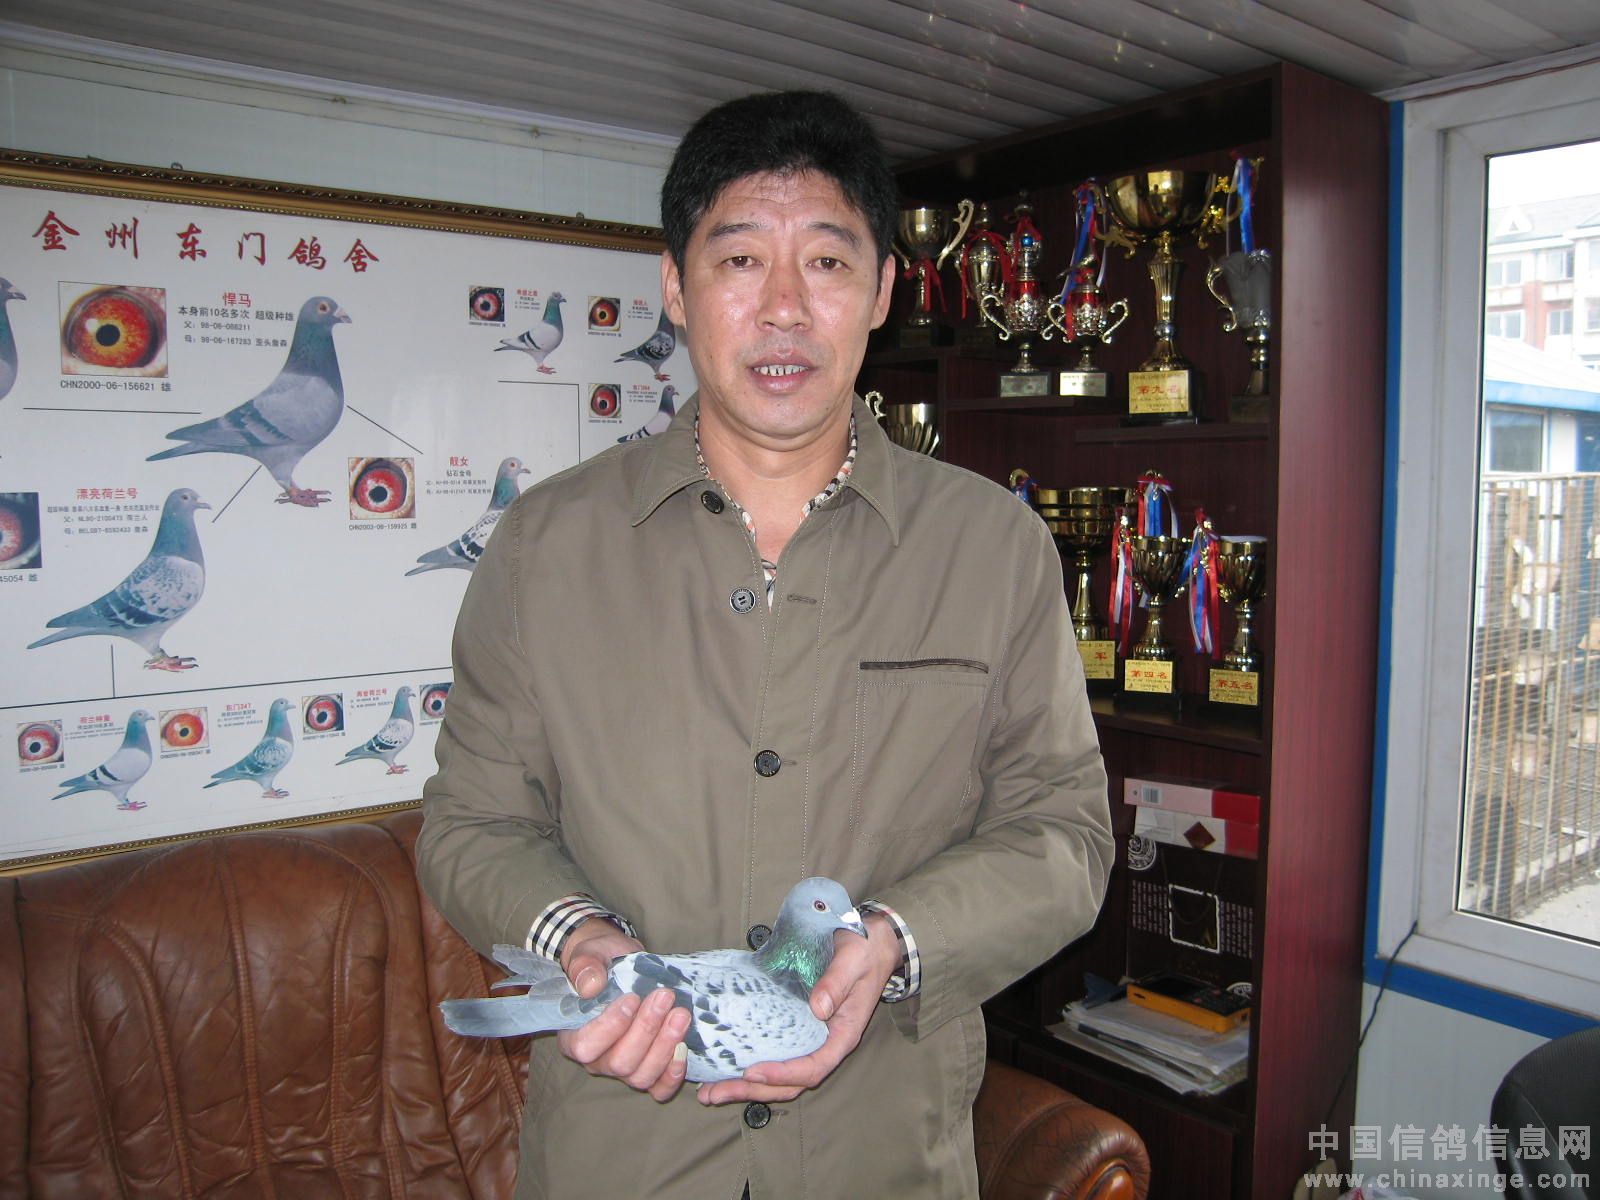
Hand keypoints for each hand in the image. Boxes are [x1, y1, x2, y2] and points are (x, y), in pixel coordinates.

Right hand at [555, 917, 691, 1102]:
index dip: (610, 1027)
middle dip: (646, 1030)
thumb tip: (589, 986)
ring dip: (664, 1046)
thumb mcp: (590, 954)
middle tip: (664, 997)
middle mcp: (597, 1061)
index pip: (586, 1047)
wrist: (622, 966)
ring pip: (641, 1076)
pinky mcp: (648, 1070)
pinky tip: (684, 1048)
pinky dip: (673, 1074)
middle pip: (620, 1063)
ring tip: (681, 1015)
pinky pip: (659, 1088)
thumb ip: (585, 967)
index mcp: (573, 1037)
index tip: (632, 998)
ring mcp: (624, 1070)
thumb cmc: (601, 962)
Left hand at [696, 913, 901, 1105]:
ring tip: (710, 1092)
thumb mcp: (852, 961)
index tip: (754, 1071)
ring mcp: (810, 1039)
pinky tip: (724, 1065)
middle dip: (754, 1089)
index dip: (784, 1074)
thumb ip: (836, 983)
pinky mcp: (796, 1029)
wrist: (870, 943)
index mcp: (842, 1034)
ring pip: (780, 1076)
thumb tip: (818, 1008)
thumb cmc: (863, 951)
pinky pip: (775, 1055)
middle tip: (715, 1093)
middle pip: (791, 1082)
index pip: (814, 1067)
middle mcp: (826, 1043)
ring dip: (746, 1086)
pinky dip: (750, 1065)